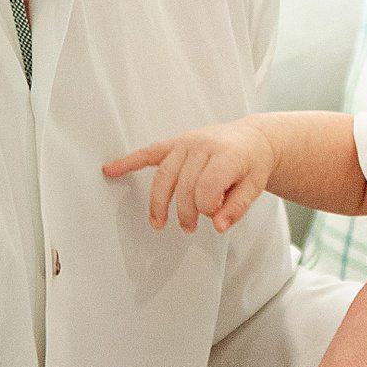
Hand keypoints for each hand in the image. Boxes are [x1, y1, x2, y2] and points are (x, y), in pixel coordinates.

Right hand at [103, 118, 276, 232]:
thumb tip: (217, 227)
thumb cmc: (252, 164)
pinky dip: (129, 162)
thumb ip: (237, 208)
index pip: (208, 186)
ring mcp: (187, 143)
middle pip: (184, 185)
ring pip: (164, 175)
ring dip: (159, 202)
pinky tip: (112, 170)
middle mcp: (204, 146)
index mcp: (227, 156)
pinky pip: (149, 153)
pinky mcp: (175, 143)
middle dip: (186, 211)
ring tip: (159, 223)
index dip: (209, 207)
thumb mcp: (254, 187)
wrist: (252, 139)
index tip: (215, 216)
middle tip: (190, 227)